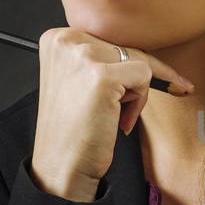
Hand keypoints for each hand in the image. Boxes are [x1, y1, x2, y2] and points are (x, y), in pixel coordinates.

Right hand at [30, 26, 194, 200]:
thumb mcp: (79, 81)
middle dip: (130, 83)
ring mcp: (82, 56)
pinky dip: (139, 101)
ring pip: (139, 61)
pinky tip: (117, 119)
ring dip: (135, 94)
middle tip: (116, 112)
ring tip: (110, 116)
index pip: (110, 40)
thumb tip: (148, 53)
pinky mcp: (101, 75)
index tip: (147, 80)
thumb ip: (102, 59)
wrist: (61, 166)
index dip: (126, 66)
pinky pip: (145, 75)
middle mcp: (65, 40)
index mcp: (57, 39)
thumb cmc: (73, 129)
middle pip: (126, 48)